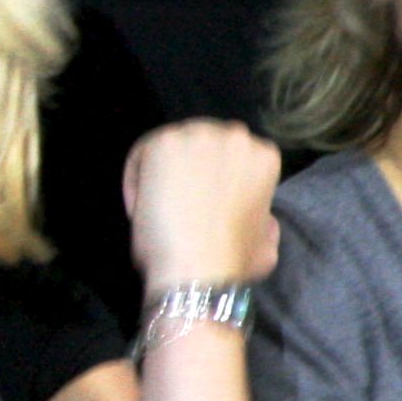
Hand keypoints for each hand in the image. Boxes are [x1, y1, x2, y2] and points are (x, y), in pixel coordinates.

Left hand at [124, 119, 280, 289]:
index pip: (230, 159)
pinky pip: (141, 155)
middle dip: (187, 172)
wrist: (199, 266)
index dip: (213, 185)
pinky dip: (136, 181)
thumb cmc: (232, 260)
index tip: (200, 209)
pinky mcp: (164, 141)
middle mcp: (235, 136)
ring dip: (161, 175)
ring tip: (156, 210)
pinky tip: (140, 208)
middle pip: (200, 147)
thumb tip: (262, 220)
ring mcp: (198, 134)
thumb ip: (264, 223)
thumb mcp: (265, 244)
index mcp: (264, 156)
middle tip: (174, 205)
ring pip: (171, 148)